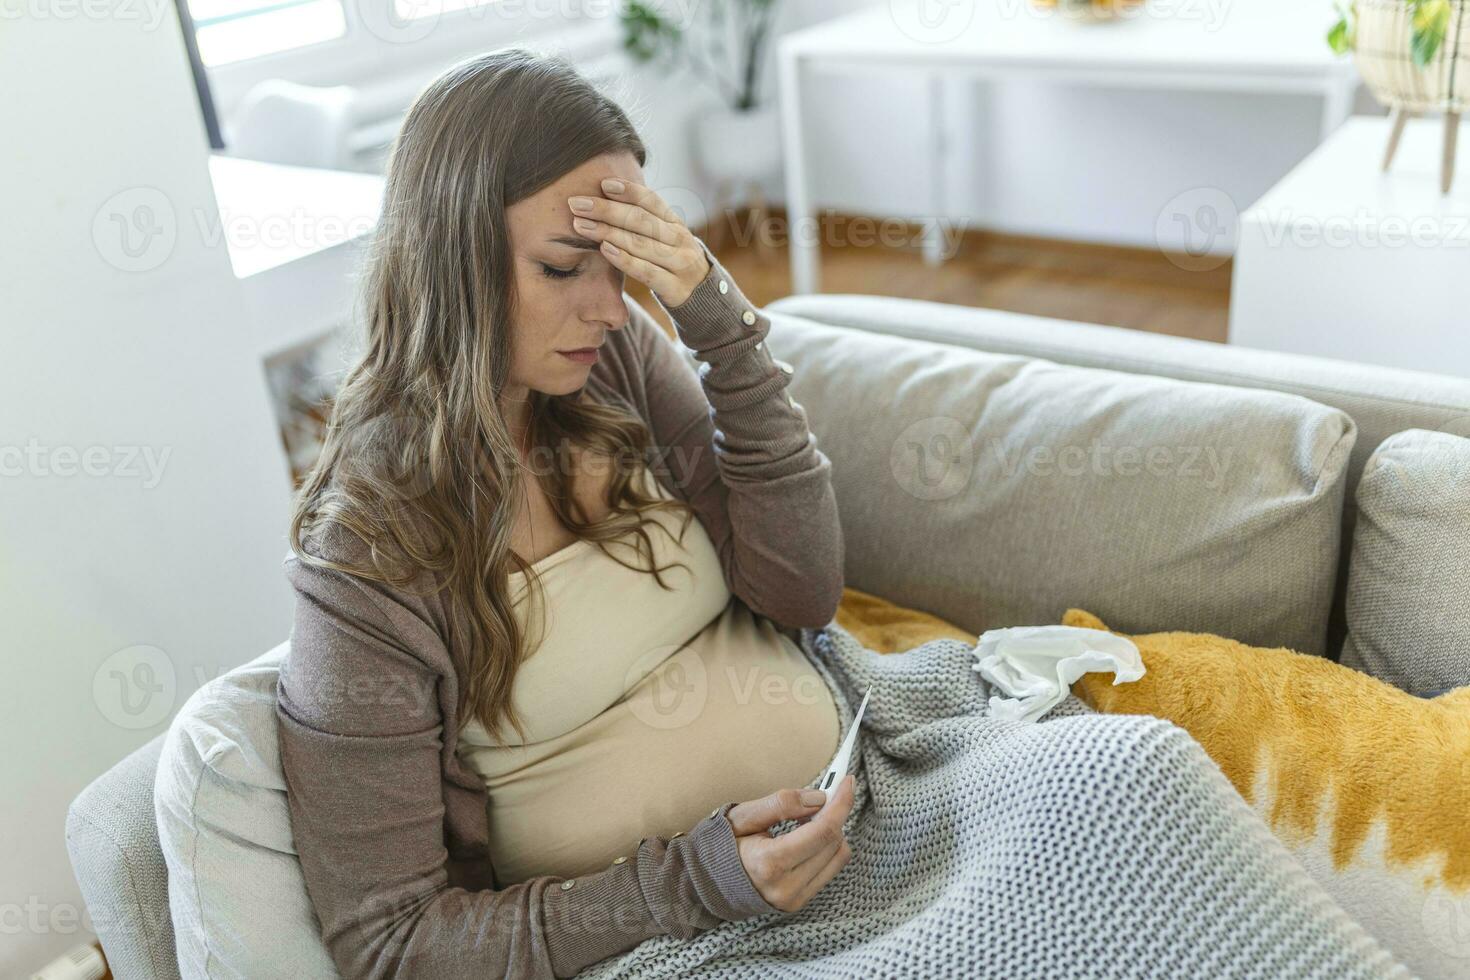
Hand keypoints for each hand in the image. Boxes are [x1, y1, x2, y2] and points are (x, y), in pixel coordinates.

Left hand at [568, 178, 711, 307]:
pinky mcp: (674, 287)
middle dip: (606, 209)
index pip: (651, 201)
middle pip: (641, 220)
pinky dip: (624, 259)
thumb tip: (605, 196)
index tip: (603, 183)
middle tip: (577, 203)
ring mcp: (679, 263)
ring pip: (641, 243)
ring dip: (608, 232)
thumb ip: (643, 221)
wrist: (702, 296)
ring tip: (581, 225)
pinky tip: (604, 249)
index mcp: (675, 223)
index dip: (628, 190)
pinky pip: (646, 271)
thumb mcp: (665, 238)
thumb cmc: (671, 261)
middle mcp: (679, 239)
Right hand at [724, 774, 855, 912]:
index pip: (822, 831)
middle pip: (834, 842)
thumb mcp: (744, 816)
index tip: (848, 782)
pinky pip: (830, 870)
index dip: (840, 804)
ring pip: (837, 856)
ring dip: (831, 831)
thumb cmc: (720, 845)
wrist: (705, 882)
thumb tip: (819, 798)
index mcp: (769, 863)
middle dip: (836, 813)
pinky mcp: (798, 902)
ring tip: (806, 819)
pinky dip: (827, 848)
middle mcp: (785, 887)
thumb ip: (781, 804)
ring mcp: (793, 899)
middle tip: (825, 794)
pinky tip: (808, 837)